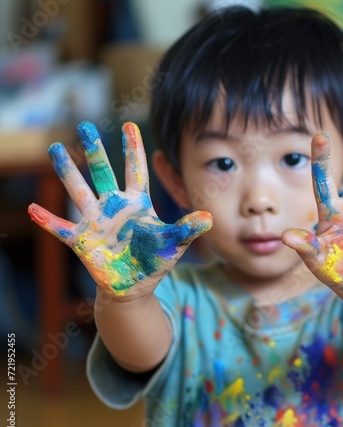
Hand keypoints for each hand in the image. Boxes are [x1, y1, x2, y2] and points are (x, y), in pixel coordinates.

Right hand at [28, 121, 211, 298]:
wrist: (135, 286)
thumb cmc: (154, 261)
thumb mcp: (173, 243)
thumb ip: (187, 230)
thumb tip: (210, 218)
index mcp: (137, 203)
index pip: (136, 170)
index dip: (132, 148)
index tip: (129, 124)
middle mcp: (114, 206)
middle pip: (103, 172)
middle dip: (94, 150)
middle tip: (84, 125)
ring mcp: (96, 221)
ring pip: (79, 191)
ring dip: (67, 171)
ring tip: (55, 149)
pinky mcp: (82, 241)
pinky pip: (61, 229)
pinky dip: (47, 220)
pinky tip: (32, 208)